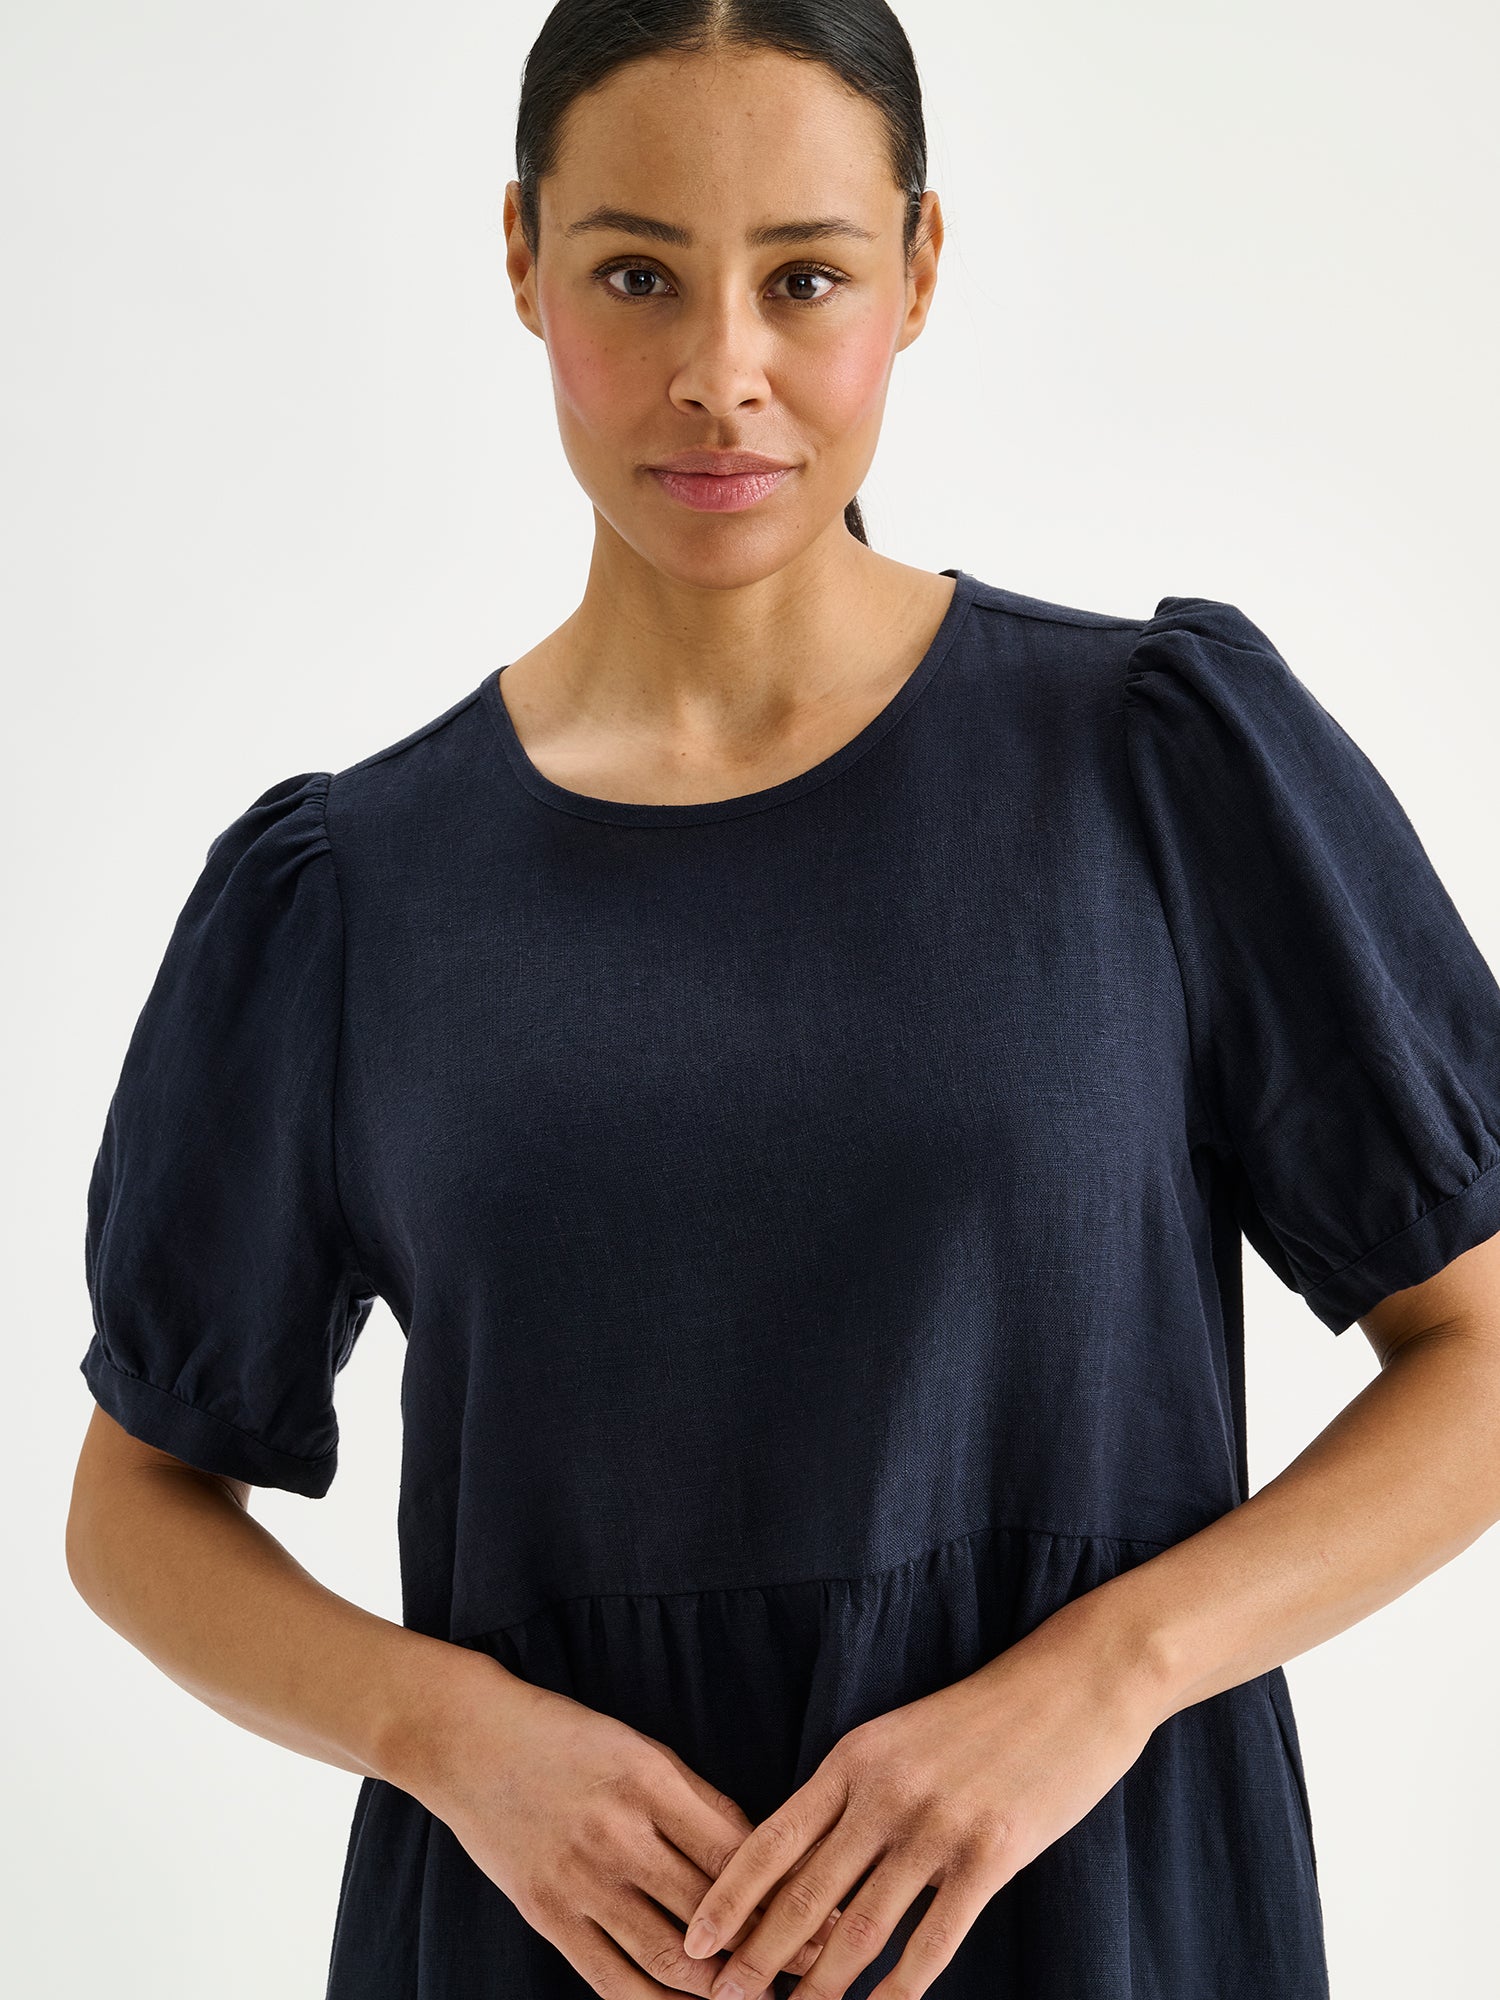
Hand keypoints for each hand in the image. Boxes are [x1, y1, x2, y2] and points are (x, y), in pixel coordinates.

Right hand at [403, 1654, 841, 1996]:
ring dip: (725, 1990)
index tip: (837, 1916)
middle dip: (775, 1952)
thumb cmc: (566, 1736)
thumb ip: (698, 1803)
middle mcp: (619, 1835)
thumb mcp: (640, 1747)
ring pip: (671, 1960)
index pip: (739, 1853)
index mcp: (651, 1780)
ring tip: (766, 1999)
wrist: (467, 1740)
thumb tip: (761, 1858)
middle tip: (822, 1975)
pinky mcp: (548, 1916)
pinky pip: (614, 1982)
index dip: (791, 1894)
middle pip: (716, 1914)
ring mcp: (581, 1881)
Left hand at [680, 1611, 1162, 1999]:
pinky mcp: (991, 1855)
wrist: (1072, 1683)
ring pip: (860, 1929)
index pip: (770, 1839)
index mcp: (852, 1758)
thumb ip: (852, 1794)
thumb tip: (798, 1864)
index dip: (728, 1898)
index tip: (694, 1942)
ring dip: (821, 1988)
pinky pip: (934, 1942)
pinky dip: (901, 1993)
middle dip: (757, 1958)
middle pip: (804, 1893)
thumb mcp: (898, 1738)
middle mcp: (883, 1792)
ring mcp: (936, 1826)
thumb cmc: (981, 1716)